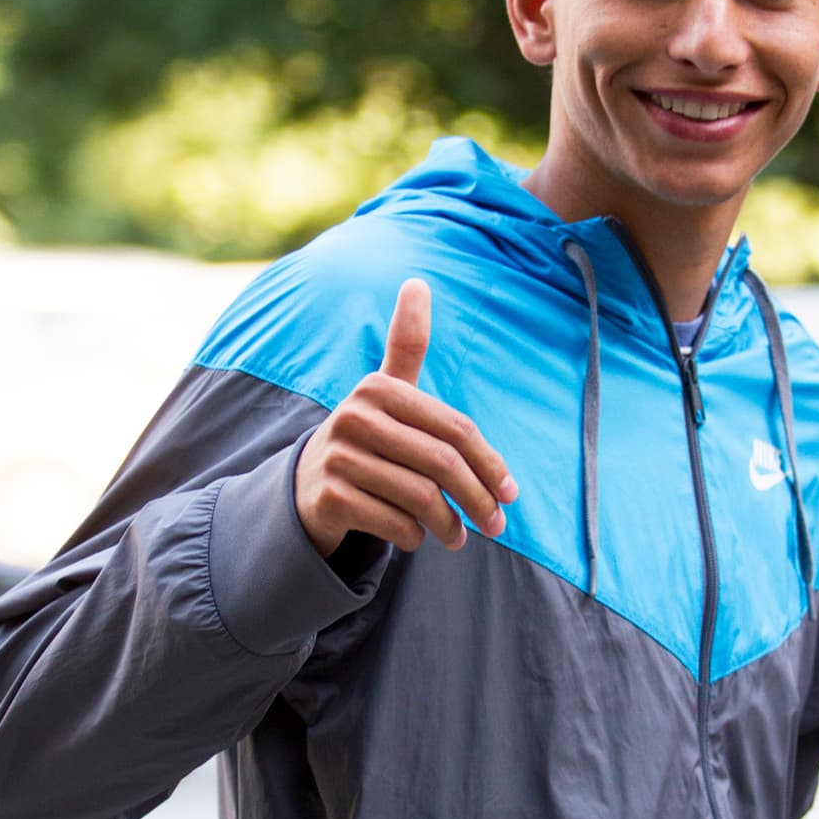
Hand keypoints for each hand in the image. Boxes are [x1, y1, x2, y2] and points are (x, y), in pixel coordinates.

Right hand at [295, 277, 517, 557]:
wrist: (306, 489)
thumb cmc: (367, 439)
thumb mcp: (386, 392)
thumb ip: (406, 344)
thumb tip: (417, 280)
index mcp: (379, 387)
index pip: (456, 429)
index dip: (491, 463)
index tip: (512, 493)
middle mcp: (354, 416)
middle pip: (443, 464)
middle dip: (478, 500)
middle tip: (497, 525)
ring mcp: (338, 457)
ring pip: (422, 499)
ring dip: (450, 526)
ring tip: (459, 537)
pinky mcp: (329, 497)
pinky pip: (395, 524)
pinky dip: (415, 537)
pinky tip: (418, 537)